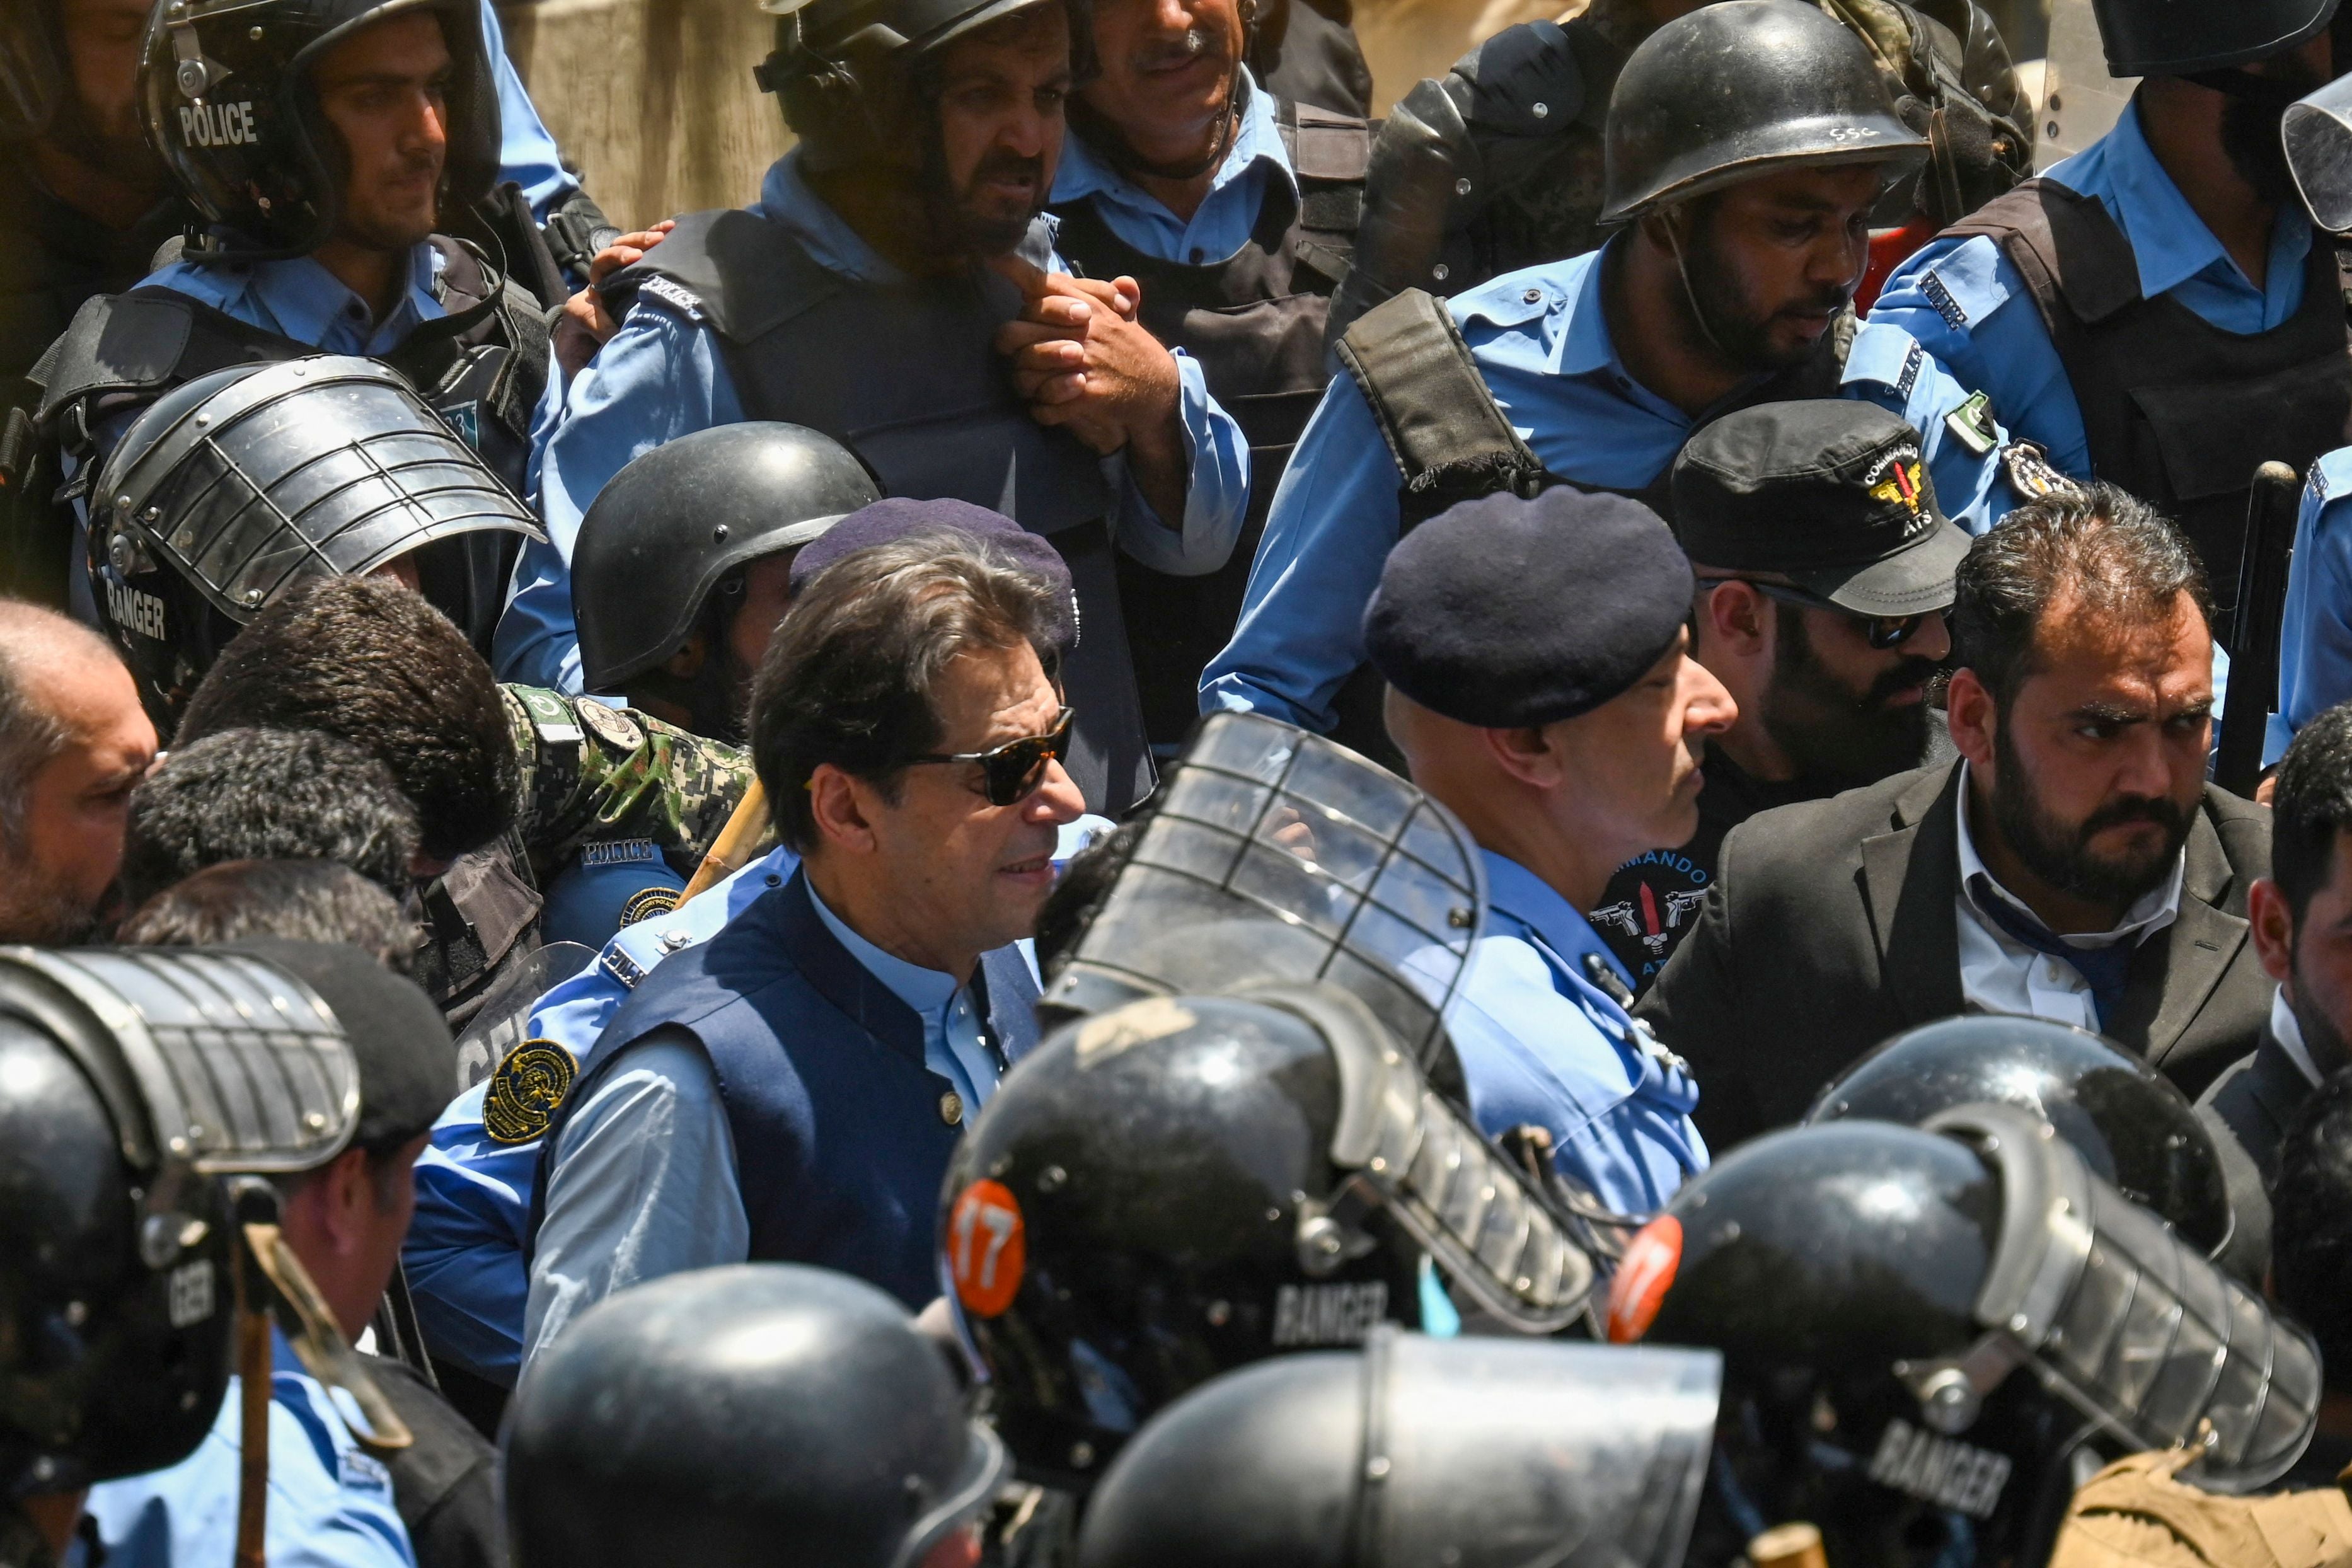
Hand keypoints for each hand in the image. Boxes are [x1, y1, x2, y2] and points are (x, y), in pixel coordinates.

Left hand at [553, 220, 676, 377]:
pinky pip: (639, 252)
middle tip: (636, 257)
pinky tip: (672, 230)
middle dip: (618, 257)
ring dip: (640, 241)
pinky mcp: (628, 275)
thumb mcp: (582, 369)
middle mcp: (595, 291)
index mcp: (580, 313)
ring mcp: (613, 280)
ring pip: (620, 251)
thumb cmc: (588, 361)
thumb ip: (589, 369)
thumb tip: (608, 364)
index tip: (616, 338)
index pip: (588, 311)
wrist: (585, 351)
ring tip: (662, 237)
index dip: (601, 323)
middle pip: (601, 264)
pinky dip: (654, 239)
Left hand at [989, 256, 1176, 457]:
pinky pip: (1045, 404)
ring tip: (1030, 385)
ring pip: (1025, 371)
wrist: (1162, 392)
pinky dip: (1042, 410)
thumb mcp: (1128, 320)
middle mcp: (1084, 330)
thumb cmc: (1136, 353)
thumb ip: (1115, 299)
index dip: (1017, 270)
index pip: (1046, 285)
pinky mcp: (1087, 394)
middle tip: (1009, 351)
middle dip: (1008, 343)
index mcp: (1090, 308)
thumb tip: (1123, 281)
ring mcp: (1085, 362)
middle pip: (1018, 329)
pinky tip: (1046, 408)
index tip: (994, 256)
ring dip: (1023, 382)